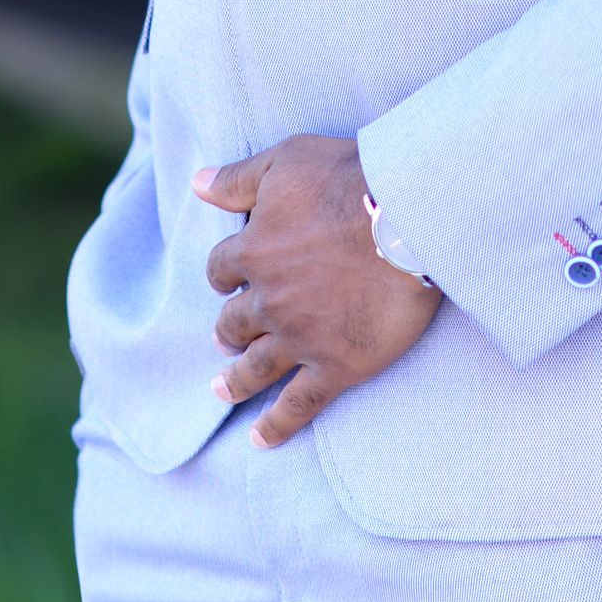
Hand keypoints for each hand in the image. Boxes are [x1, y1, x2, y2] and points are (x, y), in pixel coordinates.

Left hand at [194, 137, 441, 446]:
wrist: (406, 217)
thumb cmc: (348, 178)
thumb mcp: (285, 162)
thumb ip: (237, 178)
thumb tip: (196, 183)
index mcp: (254, 250)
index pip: (222, 269)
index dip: (224, 274)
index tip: (229, 279)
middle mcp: (269, 299)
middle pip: (234, 322)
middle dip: (228, 330)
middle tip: (225, 339)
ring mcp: (300, 337)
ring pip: (255, 367)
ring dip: (236, 380)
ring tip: (222, 388)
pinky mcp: (336, 365)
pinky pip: (298, 404)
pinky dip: (276, 425)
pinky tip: (260, 439)